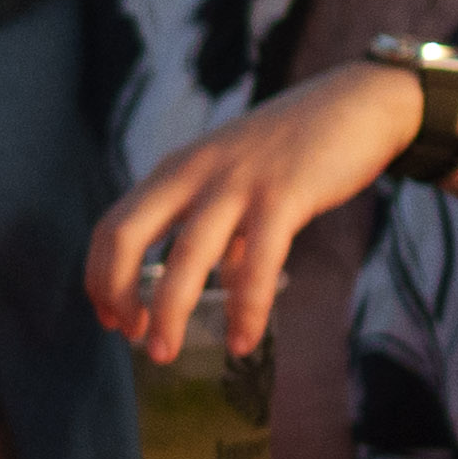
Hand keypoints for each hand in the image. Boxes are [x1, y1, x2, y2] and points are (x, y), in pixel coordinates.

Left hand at [85, 58, 419, 368]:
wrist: (358, 103)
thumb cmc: (295, 149)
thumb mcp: (236, 179)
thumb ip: (220, 227)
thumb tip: (222, 281)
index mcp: (175, 170)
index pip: (111, 225)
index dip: (99, 276)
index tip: (107, 317)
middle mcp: (194, 172)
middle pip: (125, 236)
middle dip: (117, 294)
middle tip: (130, 337)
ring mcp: (237, 183)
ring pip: (185, 256)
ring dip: (169, 313)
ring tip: (165, 355)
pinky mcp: (284, 196)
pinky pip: (256, 265)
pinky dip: (246, 310)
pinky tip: (243, 341)